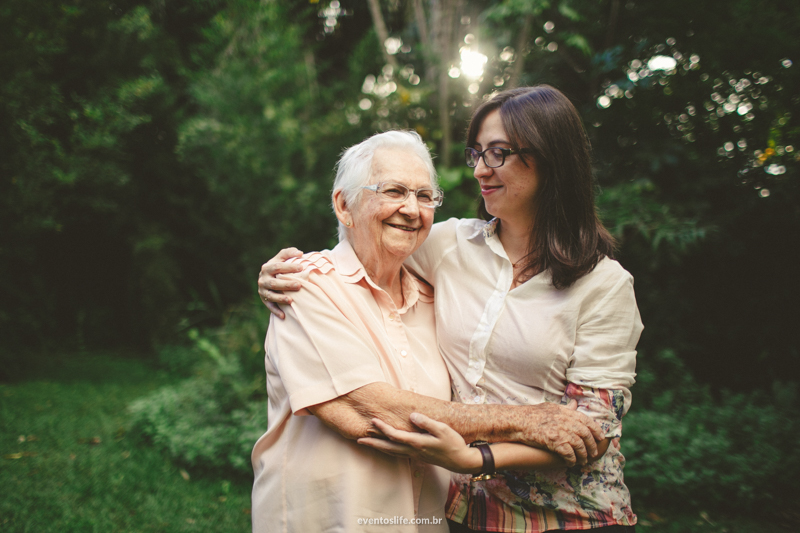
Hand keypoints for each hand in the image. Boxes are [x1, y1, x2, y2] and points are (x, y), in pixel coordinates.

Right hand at [257, 247, 303, 317]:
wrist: (269, 278)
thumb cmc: (279, 267)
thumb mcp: (281, 258)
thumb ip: (289, 253)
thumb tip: (300, 253)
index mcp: (267, 267)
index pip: (277, 266)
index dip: (289, 267)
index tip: (301, 267)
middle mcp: (263, 279)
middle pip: (274, 282)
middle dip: (286, 284)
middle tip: (299, 285)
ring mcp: (262, 290)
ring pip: (271, 295)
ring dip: (280, 298)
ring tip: (291, 300)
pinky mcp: (264, 300)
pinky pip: (270, 306)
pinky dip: (276, 311)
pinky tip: (284, 316)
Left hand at [358, 413, 481, 473]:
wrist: (460, 461)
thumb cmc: (453, 443)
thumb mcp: (443, 429)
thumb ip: (426, 422)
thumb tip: (412, 416)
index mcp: (417, 443)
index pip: (395, 435)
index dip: (383, 428)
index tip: (373, 420)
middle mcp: (413, 451)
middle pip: (388, 447)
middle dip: (373, 442)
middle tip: (358, 439)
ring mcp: (415, 455)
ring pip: (392, 452)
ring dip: (378, 447)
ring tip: (366, 444)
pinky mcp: (417, 456)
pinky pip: (398, 454)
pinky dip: (388, 451)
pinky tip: (385, 448)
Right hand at [513, 400, 604, 466]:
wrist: (518, 421)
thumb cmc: (532, 414)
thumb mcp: (551, 407)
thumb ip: (565, 408)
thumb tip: (575, 405)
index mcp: (566, 412)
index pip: (587, 420)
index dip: (596, 430)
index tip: (601, 437)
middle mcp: (566, 420)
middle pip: (585, 434)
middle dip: (591, 445)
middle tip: (593, 453)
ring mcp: (561, 431)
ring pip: (579, 445)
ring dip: (583, 455)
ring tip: (583, 461)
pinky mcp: (554, 441)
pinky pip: (569, 453)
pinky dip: (572, 459)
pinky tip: (571, 463)